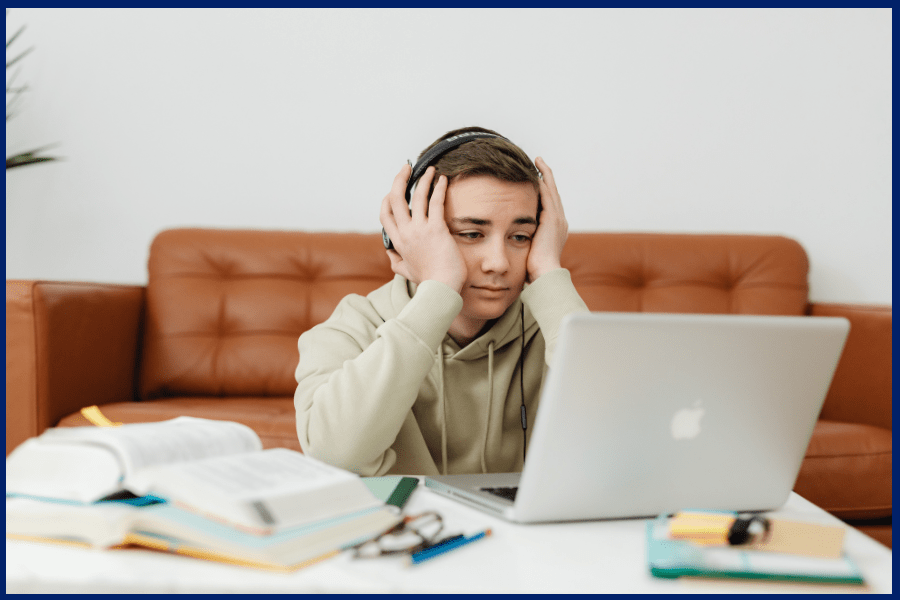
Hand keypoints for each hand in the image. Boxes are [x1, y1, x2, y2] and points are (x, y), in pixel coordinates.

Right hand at [380, 164, 466, 291]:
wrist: (440, 290)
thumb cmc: (428, 282)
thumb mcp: (405, 271)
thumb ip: (395, 260)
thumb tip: (390, 253)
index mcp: (397, 242)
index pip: (385, 214)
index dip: (387, 198)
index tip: (394, 189)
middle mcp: (405, 233)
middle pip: (395, 199)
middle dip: (399, 180)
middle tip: (407, 168)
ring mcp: (419, 230)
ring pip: (415, 196)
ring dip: (422, 179)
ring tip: (430, 169)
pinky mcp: (436, 229)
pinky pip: (435, 202)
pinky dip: (438, 188)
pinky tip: (443, 180)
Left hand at [527, 156, 567, 281]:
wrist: (544, 274)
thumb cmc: (533, 268)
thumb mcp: (528, 250)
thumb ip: (523, 241)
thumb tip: (510, 240)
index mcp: (555, 229)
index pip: (549, 204)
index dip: (544, 190)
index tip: (536, 180)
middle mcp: (560, 221)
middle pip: (553, 193)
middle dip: (546, 177)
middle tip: (539, 163)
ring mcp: (557, 219)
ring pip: (552, 190)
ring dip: (545, 174)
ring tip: (538, 161)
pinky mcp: (552, 218)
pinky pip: (548, 194)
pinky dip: (544, 182)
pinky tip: (536, 172)